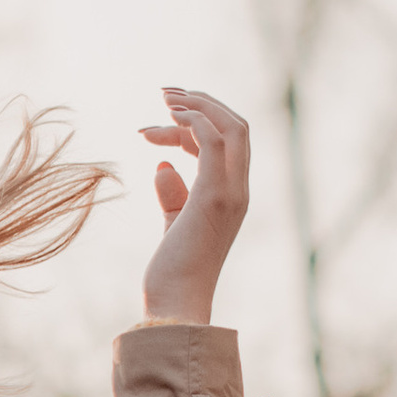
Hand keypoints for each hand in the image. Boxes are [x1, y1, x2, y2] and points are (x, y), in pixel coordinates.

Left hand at [138, 89, 251, 327]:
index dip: (196, 123)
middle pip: (237, 126)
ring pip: (232, 127)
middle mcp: (239, 190)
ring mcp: (231, 192)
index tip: (157, 120)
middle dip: (203, 102)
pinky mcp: (214, 196)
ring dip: (198, 105)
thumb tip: (162, 168)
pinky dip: (193, 121)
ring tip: (164, 97)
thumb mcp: (174, 225)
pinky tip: (166, 117)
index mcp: (233, 195)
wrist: (177, 303)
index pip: (226, 143)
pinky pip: (213, 142)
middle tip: (165, 93)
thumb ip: (173, 196)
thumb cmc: (173, 272)